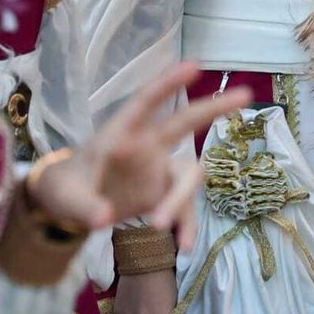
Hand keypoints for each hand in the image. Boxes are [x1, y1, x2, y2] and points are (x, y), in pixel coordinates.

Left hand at [27, 61, 250, 248]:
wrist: (71, 207)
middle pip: (184, 123)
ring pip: (187, 174)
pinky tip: (184, 247)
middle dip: (212, 109)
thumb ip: (85, 206)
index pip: (146, 102)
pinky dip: (186, 225)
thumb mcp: (66, 197)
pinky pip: (184, 208)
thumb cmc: (67, 188)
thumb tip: (104, 218)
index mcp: (120, 133)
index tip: (193, 66)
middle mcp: (147, 145)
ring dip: (180, 200)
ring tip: (161, 228)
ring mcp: (160, 169)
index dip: (168, 83)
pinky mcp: (164, 194)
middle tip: (246, 95)